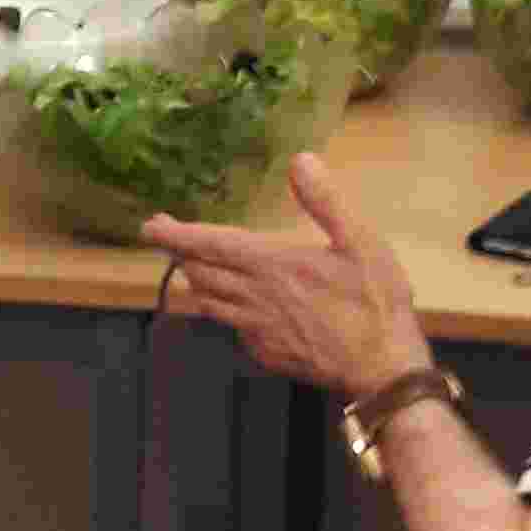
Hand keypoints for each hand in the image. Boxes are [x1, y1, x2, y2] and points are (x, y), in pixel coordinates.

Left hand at [143, 151, 430, 399]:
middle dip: (181, 253)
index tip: (150, 226)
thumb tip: (300, 160)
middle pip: (201, 273)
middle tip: (166, 237)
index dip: (177, 234)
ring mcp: (256, 330)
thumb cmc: (376, 303)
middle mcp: (254, 298)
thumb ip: (326, 201)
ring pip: (209, 301)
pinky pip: (231, 325)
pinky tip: (231, 304)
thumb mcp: (362, 242)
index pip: (212, 245)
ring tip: (190, 265)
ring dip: (195, 280)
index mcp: (273, 266)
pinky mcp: (265, 353)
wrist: (381, 370)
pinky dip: (221, 309)